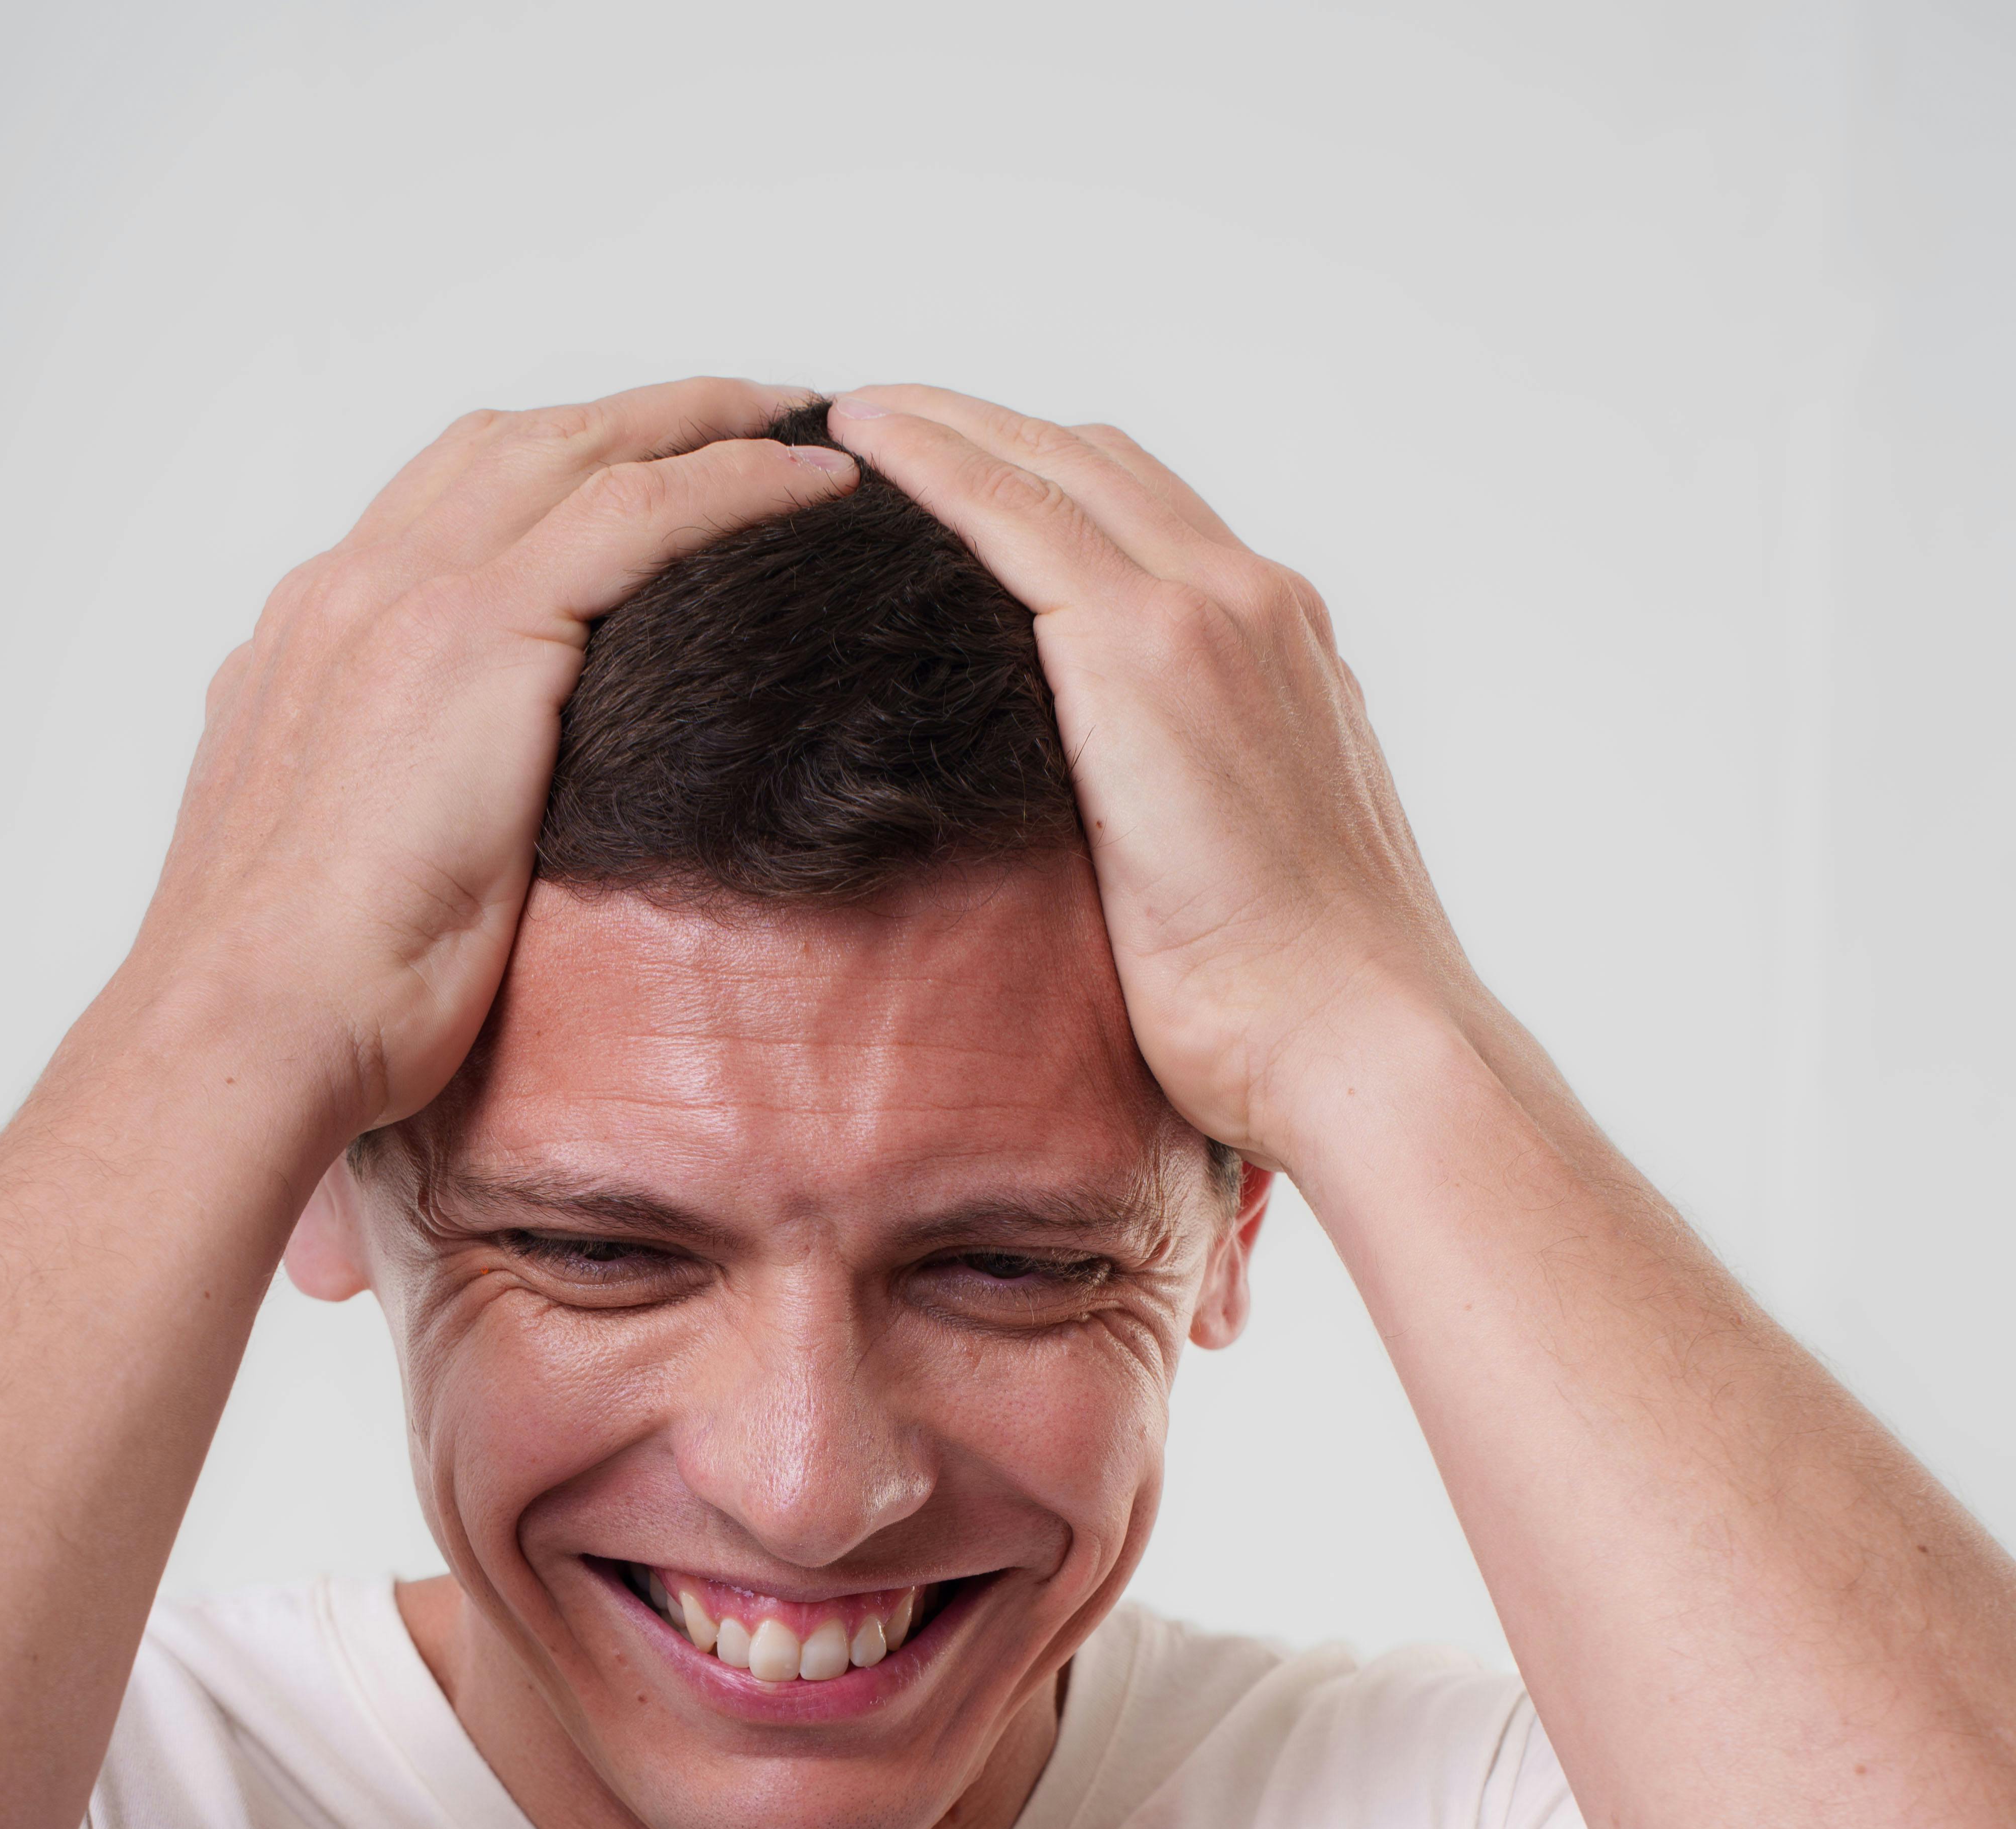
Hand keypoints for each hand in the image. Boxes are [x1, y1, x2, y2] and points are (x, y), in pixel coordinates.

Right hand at [124, 380, 856, 1146]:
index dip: (549, 472)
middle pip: (516, 445)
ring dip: (701, 419)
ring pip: (582, 447)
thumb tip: (413, 822)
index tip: (632, 476)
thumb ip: (365, 800)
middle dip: (637, 413)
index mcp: (311, 642)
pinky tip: (817, 487)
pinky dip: (736, 480)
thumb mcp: (330, 863)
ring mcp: (407, 598)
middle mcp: (351, 590)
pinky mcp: (477, 635)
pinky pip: (641, 512)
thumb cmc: (302, 992)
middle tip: (746, 410)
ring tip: (801, 422)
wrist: (251, 1021)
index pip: (444, 506)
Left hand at [823, 385, 1479, 1168]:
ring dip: (942, 424)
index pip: (1152, 520)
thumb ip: (1190, 811)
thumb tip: (1116, 842)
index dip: (1050, 481)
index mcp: (1284, 654)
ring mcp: (1207, 614)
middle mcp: (1255, 605)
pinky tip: (859, 442)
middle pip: (1097, 465)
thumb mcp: (1243, 871)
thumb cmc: (1296, 1008)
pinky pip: (1010, 516)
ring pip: (1050, 466)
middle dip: (986, 429)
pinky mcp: (1145, 653)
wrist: (1356, 1040)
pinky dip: (933, 463)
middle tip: (877, 419)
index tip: (962, 474)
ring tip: (845, 415)